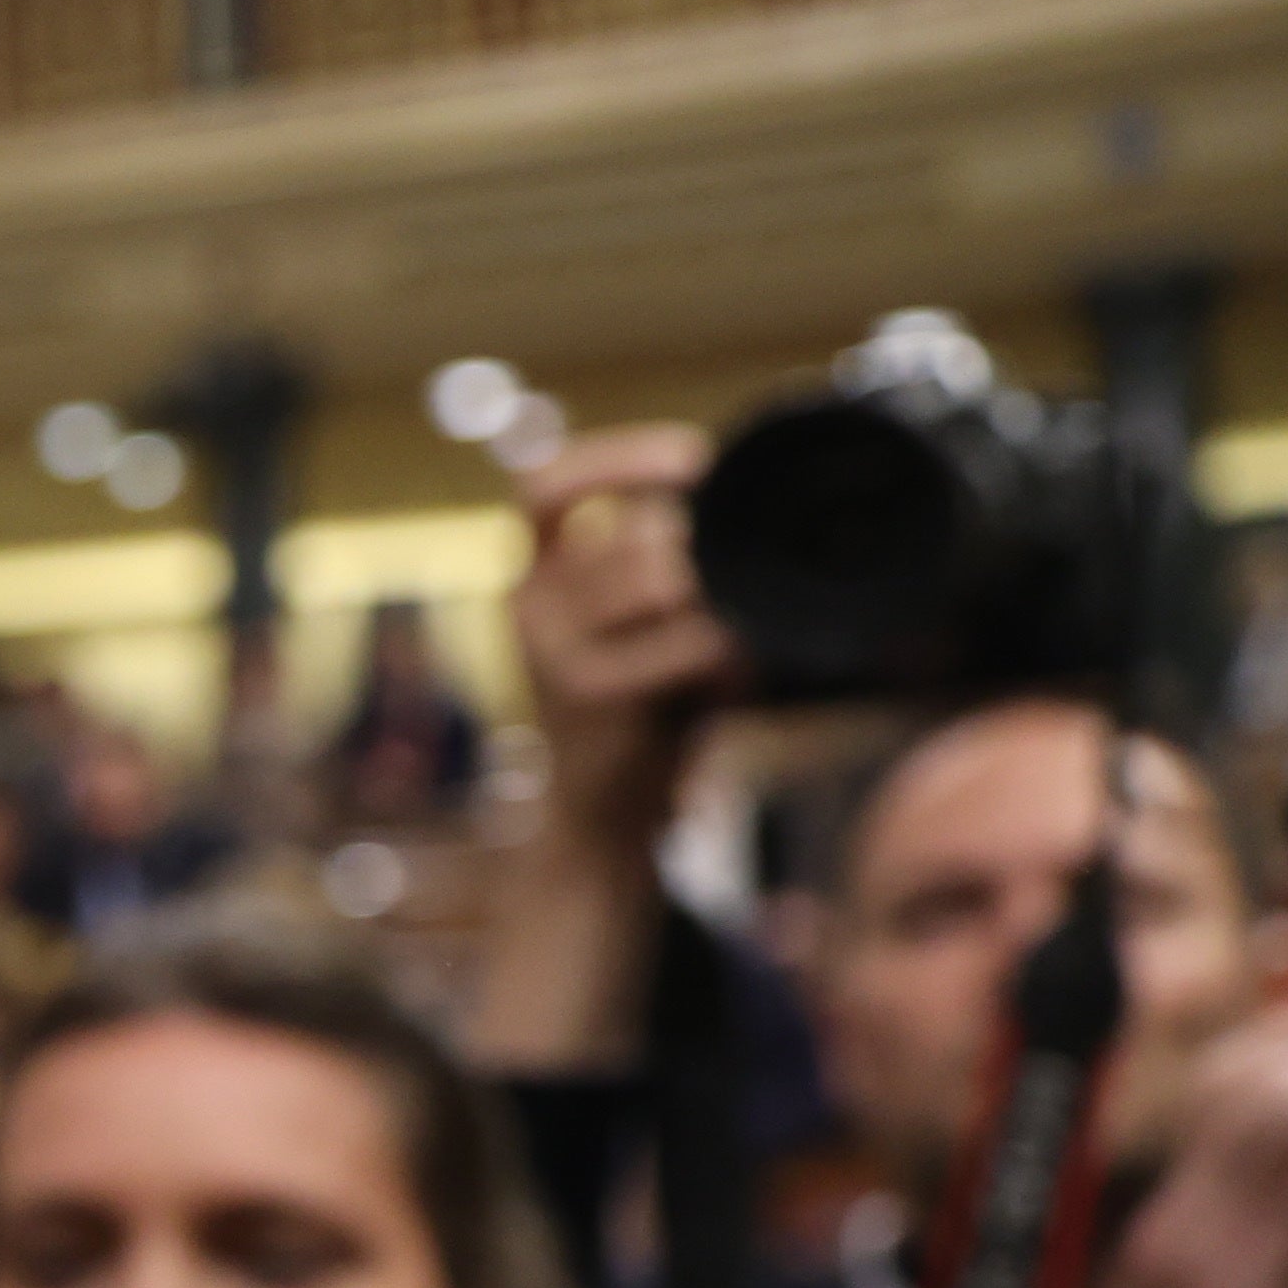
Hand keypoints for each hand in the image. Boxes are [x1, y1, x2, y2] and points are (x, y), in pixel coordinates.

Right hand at [471, 429, 731, 1073]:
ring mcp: (551, 652)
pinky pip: (683, 642)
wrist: (601, 828)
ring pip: (657, 575)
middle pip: (631, 531)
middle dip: (706, 544)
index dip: (613, 460)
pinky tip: (747, 664)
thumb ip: (670, 571)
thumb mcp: (639, 631)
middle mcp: (526, 604)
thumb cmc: (640, 719)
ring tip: (754, 625)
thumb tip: (761, 510)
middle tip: (761, 571)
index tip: (687, 459)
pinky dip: (729, 645)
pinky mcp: (590, 699)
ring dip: (722, 592)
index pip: (542, 488)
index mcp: (534, 576)